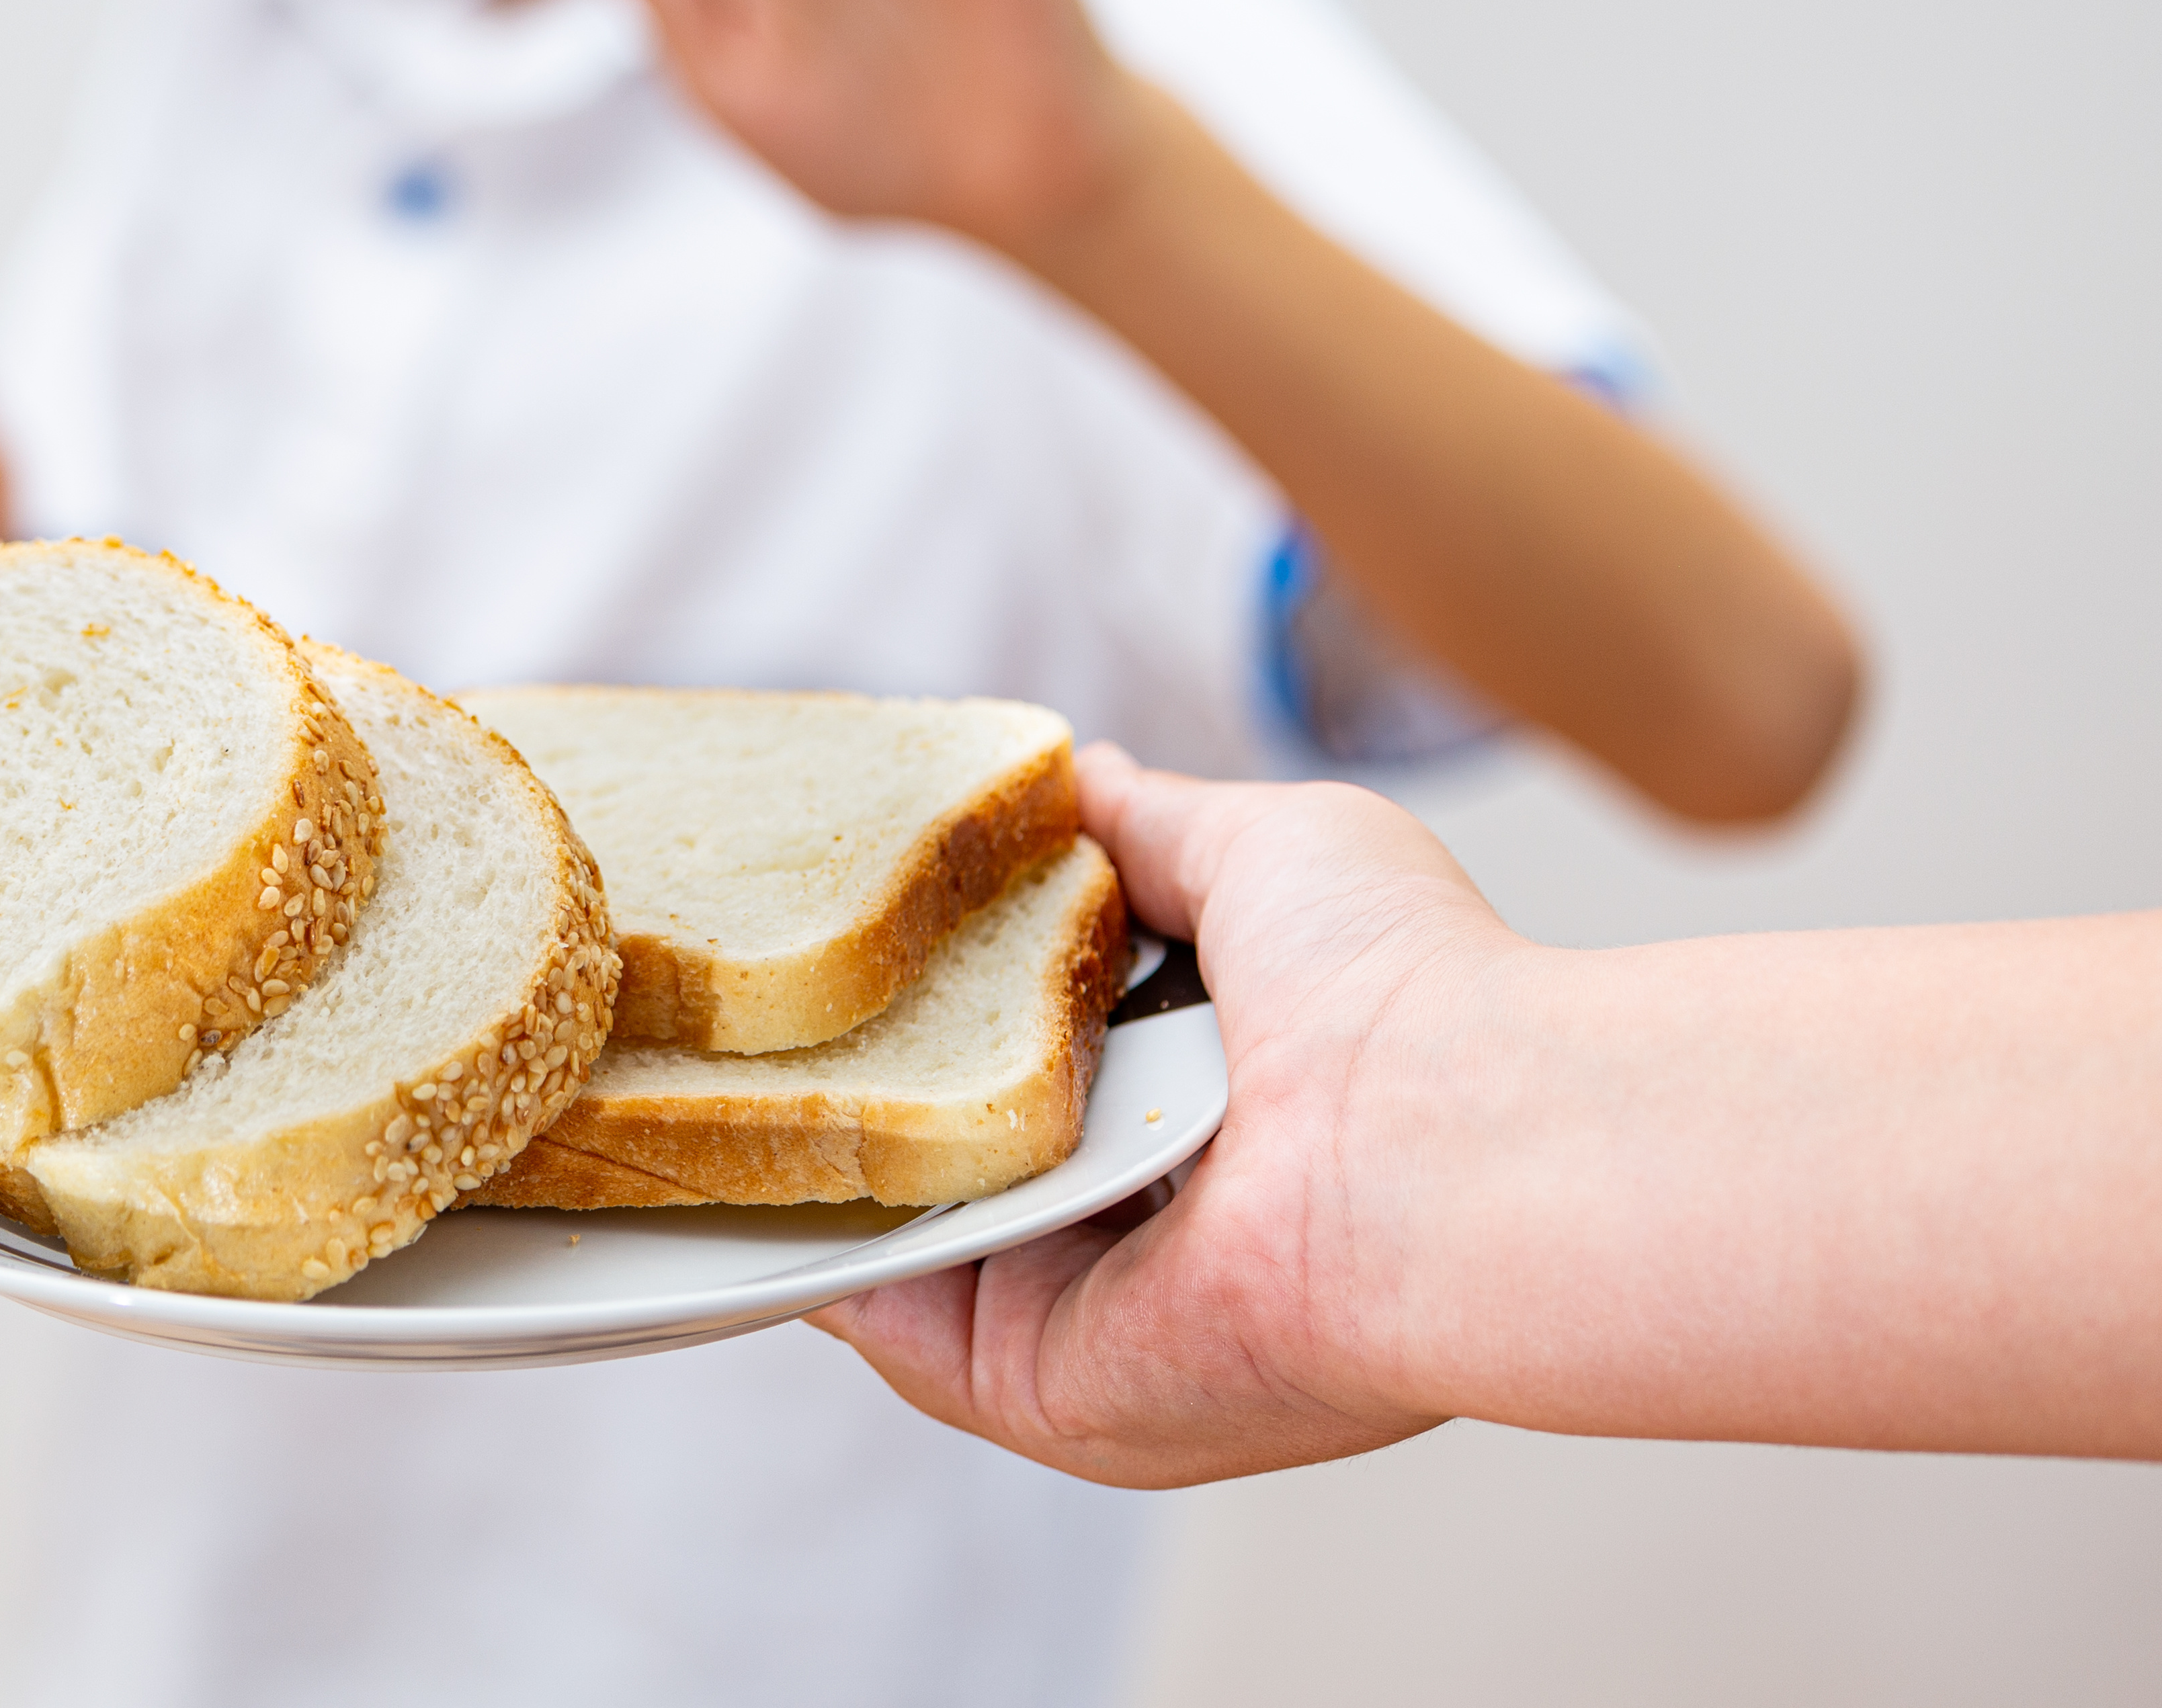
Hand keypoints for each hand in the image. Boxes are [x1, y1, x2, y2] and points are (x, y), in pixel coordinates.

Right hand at [810, 748, 1520, 1487]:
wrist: (1450, 1144)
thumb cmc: (1401, 986)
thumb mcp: (1270, 850)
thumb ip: (1153, 827)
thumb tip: (1070, 780)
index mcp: (1208, 1124)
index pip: (1043, 1074)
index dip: (947, 1011)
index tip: (850, 944)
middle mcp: (1151, 1232)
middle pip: (956, 1159)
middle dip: (858, 1084)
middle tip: (753, 1002)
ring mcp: (1088, 1313)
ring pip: (905, 1238)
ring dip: (816, 1159)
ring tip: (711, 1061)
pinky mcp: (1040, 1381)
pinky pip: (889, 1321)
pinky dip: (814, 1250)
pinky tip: (766, 1153)